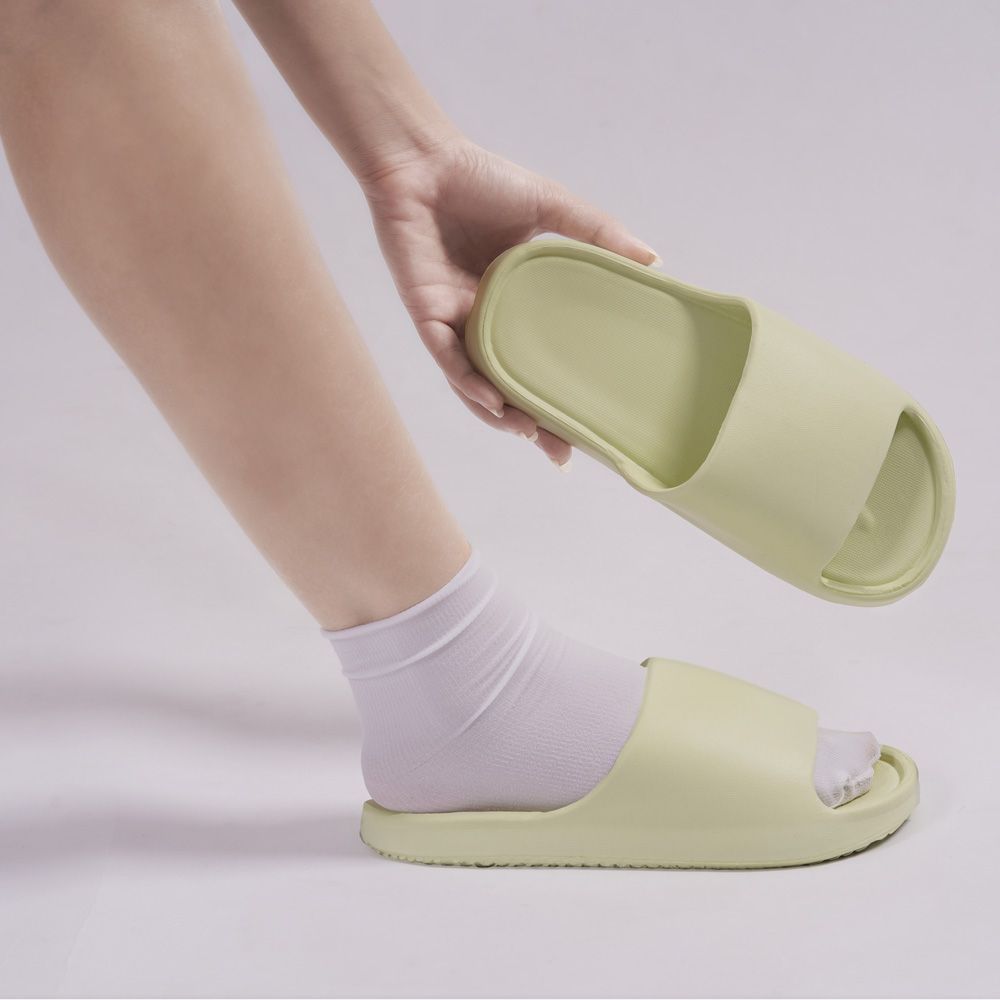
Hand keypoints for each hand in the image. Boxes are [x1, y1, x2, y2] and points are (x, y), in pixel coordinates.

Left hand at [361, 136, 657, 467]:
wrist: (424, 159)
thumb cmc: (481, 180)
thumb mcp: (552, 210)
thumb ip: (599, 236)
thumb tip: (654, 262)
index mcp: (513, 308)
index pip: (538, 366)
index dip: (559, 401)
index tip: (588, 433)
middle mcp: (484, 325)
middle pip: (508, 389)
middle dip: (532, 426)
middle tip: (562, 453)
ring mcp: (454, 323)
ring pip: (475, 385)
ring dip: (499, 415)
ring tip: (530, 434)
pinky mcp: (425, 313)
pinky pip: (446, 356)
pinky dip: (467, 380)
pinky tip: (491, 400)